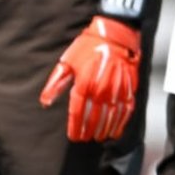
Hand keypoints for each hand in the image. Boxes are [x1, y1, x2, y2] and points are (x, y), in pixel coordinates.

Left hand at [39, 16, 141, 142]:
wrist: (114, 36)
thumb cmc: (88, 47)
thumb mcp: (66, 63)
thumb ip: (55, 84)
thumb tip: (45, 101)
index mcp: (84, 84)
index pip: (77, 112)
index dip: (75, 127)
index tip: (73, 136)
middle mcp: (101, 90)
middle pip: (94, 118)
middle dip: (88, 131)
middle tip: (84, 139)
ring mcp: (116, 91)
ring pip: (110, 118)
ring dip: (103, 130)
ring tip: (98, 137)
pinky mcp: (129, 89)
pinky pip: (125, 111)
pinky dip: (120, 123)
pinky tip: (115, 130)